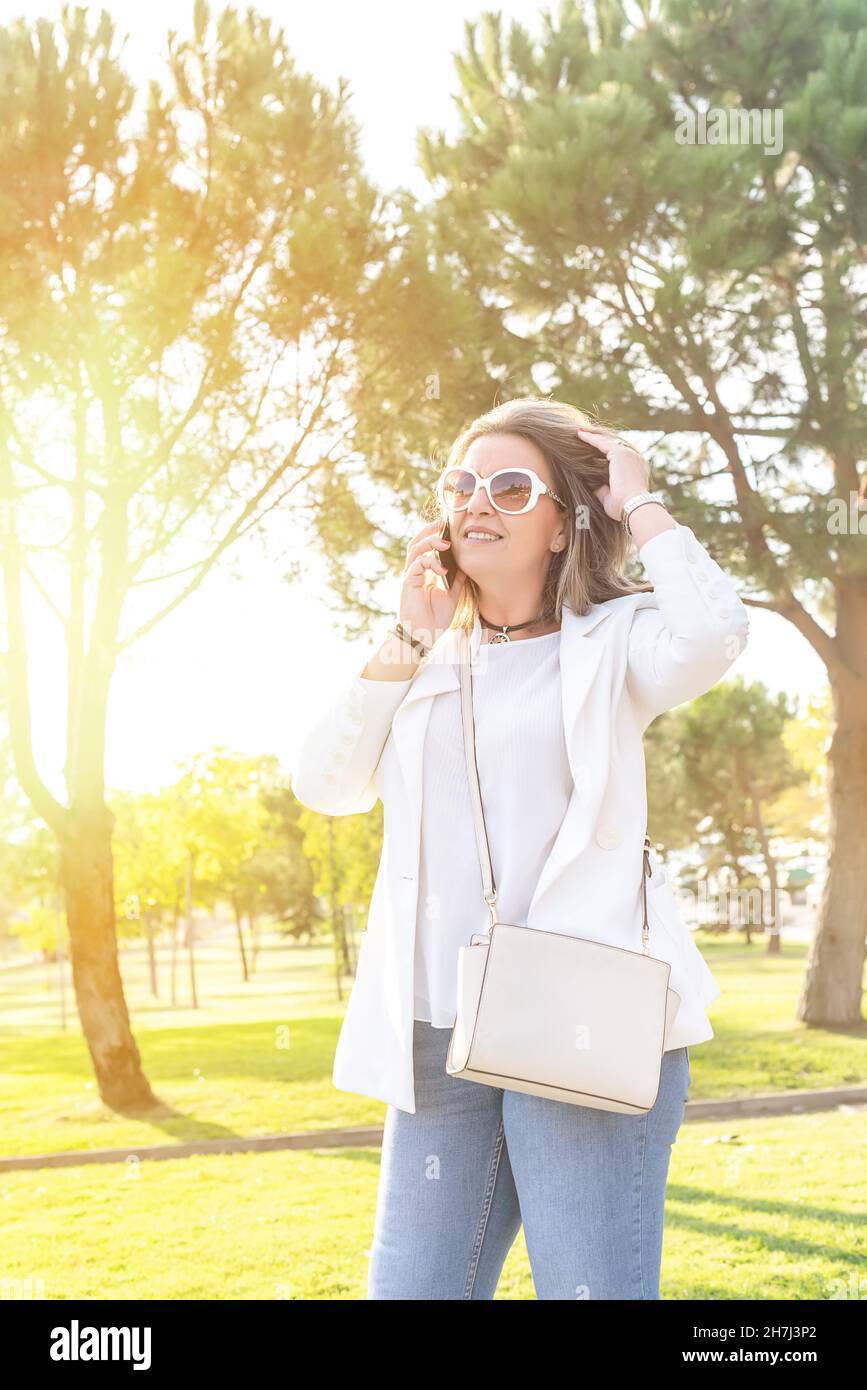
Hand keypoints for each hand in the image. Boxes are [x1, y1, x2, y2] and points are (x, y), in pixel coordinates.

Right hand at [398, 520, 466, 647]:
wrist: (425, 635)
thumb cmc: (436, 618)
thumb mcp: (452, 594)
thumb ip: (457, 578)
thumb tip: (466, 563)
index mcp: (423, 573)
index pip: (425, 548)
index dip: (433, 535)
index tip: (446, 526)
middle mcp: (414, 572)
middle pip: (416, 543)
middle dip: (428, 531)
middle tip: (442, 523)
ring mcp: (409, 576)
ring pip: (415, 550)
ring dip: (430, 542)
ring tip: (445, 542)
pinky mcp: (408, 583)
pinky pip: (417, 565)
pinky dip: (431, 562)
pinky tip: (443, 569)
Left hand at [576, 424, 650, 520]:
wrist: (632, 506)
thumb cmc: (623, 507)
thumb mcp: (610, 498)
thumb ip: (603, 490)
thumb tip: (593, 487)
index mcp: (636, 468)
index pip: (620, 456)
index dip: (606, 452)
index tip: (594, 450)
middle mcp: (635, 458)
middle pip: (614, 445)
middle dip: (599, 441)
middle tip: (584, 436)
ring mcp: (629, 454)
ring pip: (607, 442)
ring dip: (593, 437)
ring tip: (580, 433)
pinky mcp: (621, 453)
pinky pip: (602, 442)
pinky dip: (591, 438)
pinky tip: (580, 435)